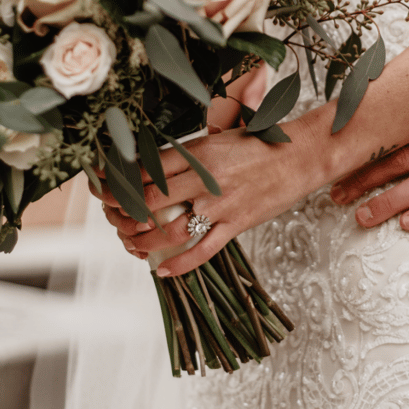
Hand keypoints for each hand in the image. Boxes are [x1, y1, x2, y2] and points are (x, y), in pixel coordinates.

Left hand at [93, 117, 325, 275]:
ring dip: (144, 242)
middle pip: (150, 201)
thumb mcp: (220, 137)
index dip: (120, 183)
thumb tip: (155, 167)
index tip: (106, 190)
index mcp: (199, 151)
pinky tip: (163, 270)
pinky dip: (180, 264)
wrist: (302, 155)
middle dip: (124, 214)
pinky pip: (203, 250)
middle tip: (114, 219)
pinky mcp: (238, 224)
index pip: (147, 170)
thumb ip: (189, 154)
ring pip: (171, 231)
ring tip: (132, 245)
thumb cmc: (262, 143)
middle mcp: (206, 178)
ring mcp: (222, 205)